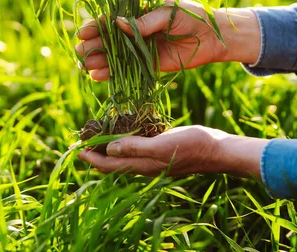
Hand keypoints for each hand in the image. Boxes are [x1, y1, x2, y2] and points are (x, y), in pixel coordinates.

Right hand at [75, 0, 260, 80]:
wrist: (216, 37)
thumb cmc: (193, 16)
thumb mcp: (168, 13)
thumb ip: (144, 21)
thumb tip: (117, 23)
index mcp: (137, 13)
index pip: (111, 20)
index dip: (95, 27)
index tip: (82, 34)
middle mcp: (135, 32)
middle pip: (108, 40)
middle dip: (92, 46)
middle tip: (80, 53)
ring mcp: (141, 50)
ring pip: (114, 57)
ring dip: (98, 61)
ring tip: (85, 67)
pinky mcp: (149, 66)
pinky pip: (127, 71)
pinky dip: (111, 74)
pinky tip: (98, 77)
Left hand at [77, 125, 267, 178]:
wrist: (219, 149)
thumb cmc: (192, 146)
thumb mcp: (161, 145)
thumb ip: (135, 147)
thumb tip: (108, 149)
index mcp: (142, 165)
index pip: (110, 165)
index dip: (92, 158)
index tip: (77, 148)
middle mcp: (145, 164)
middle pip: (114, 163)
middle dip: (96, 153)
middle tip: (82, 141)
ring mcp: (153, 157)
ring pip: (124, 155)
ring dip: (109, 147)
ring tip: (97, 135)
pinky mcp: (160, 148)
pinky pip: (137, 147)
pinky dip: (125, 140)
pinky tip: (123, 131)